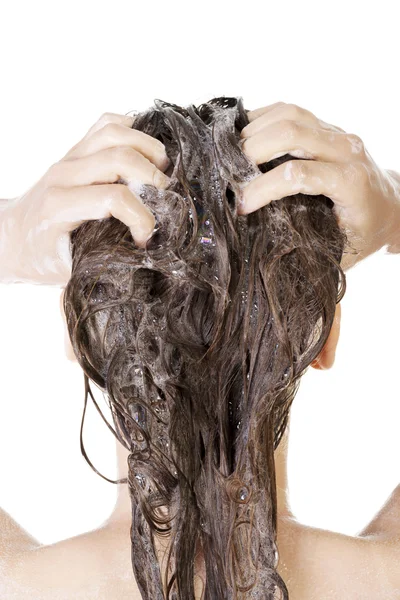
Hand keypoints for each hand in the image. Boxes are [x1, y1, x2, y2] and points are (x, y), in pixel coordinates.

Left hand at [1, 112, 170, 285]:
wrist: (12, 236)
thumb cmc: (39, 256)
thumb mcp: (69, 271)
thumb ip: (103, 264)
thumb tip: (143, 261)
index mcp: (59, 207)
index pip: (114, 199)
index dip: (142, 220)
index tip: (145, 239)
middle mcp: (63, 175)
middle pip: (119, 157)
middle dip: (152, 179)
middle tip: (164, 200)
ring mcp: (69, 158)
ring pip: (114, 132)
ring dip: (147, 148)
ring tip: (161, 172)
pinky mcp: (75, 150)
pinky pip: (106, 125)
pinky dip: (132, 131)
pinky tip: (145, 152)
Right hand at [238, 102, 399, 270]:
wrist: (390, 207)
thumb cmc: (363, 233)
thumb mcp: (338, 250)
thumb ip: (304, 247)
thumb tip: (261, 245)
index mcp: (351, 183)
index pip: (297, 175)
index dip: (262, 189)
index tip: (241, 206)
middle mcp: (346, 150)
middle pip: (290, 133)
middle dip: (251, 153)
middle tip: (231, 178)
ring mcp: (337, 133)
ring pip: (289, 114)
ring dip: (254, 131)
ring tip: (233, 157)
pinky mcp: (327, 125)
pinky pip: (290, 110)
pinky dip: (262, 119)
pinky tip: (245, 137)